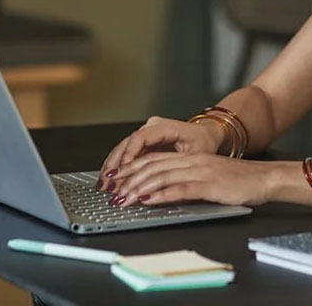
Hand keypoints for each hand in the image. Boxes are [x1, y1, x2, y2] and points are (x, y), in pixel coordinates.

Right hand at [98, 116, 221, 190]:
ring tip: (104, 185)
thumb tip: (160, 183)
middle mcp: (152, 127)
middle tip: (108, 184)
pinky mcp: (144, 143)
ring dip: (112, 167)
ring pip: (123, 149)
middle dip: (116, 165)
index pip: (141, 137)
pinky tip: (109, 180)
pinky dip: (118, 167)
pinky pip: (127, 154)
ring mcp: (146, 133)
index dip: (130, 154)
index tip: (123, 170)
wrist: (207, 134)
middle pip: (127, 144)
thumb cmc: (204, 142)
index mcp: (165, 126)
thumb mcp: (196, 155)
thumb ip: (177, 166)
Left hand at [108, 153, 277, 207]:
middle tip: (112, 191)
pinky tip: (149, 201)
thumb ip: (186, 179)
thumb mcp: (209, 175)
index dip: (131, 167)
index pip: (154, 159)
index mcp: (191, 157)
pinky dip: (162, 195)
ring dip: (139, 188)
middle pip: (153, 166)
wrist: (265, 178)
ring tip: (124, 198)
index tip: (115, 178)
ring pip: (162, 176)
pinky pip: (181, 189)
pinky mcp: (209, 185)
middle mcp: (192, 161)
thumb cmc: (239, 180)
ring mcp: (201, 172)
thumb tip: (160, 190)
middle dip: (129, 179)